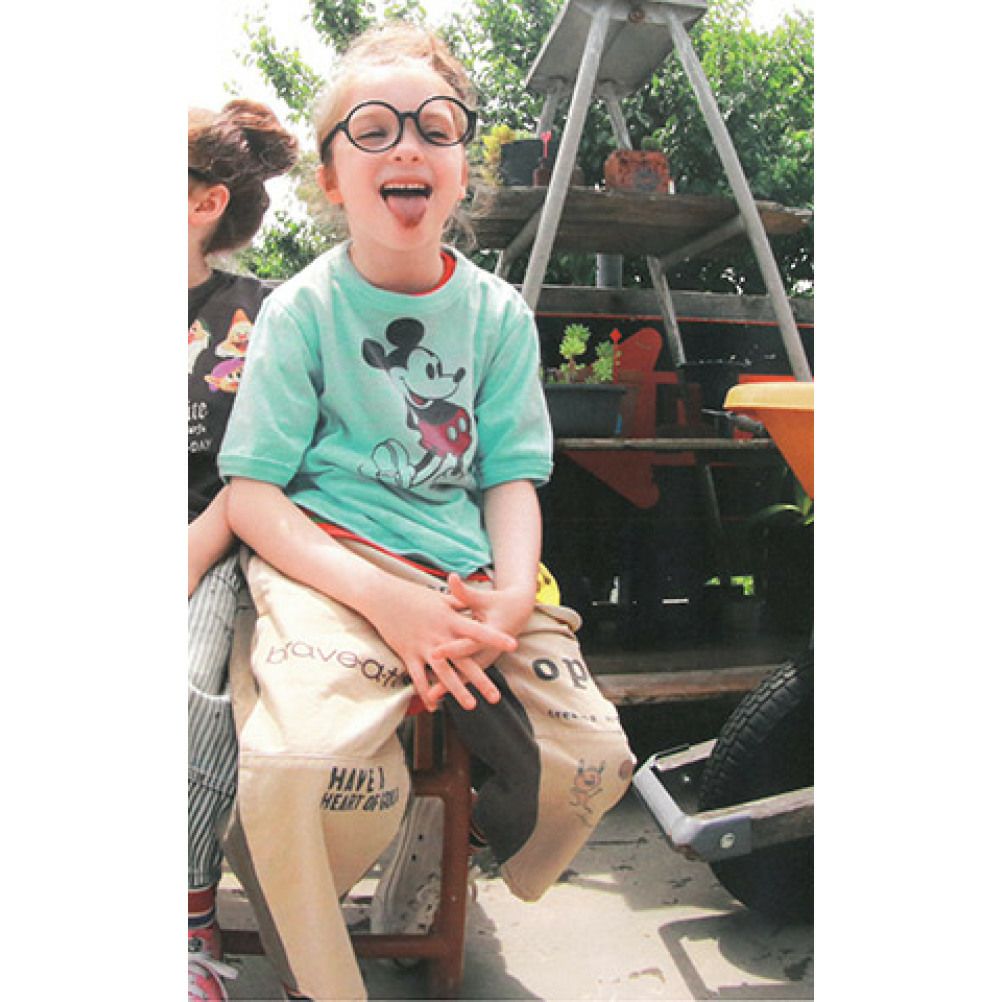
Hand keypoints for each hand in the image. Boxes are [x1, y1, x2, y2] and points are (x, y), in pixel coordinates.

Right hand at [364, 576, 514, 711]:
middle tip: (496, 697)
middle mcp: (439, 636)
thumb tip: (473, 603)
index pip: (478, 631)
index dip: (495, 638)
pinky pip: (417, 677)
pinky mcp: (408, 654)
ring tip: (471, 706)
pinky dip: (425, 692)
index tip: (513, 645)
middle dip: (480, 679)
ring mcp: (423, 647)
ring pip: (443, 673)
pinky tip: (433, 707)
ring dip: (457, 691)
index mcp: (450, 620)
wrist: (383, 596)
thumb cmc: (412, 595)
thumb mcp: (439, 598)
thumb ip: (459, 603)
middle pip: (464, 661)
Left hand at [426, 573, 534, 682]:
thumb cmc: (497, 603)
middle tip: (431, 691)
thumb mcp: (483, 597)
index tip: (434, 652)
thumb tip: (452, 577)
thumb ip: (464, 592)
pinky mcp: (483, 661)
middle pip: (465, 666)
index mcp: (490, 631)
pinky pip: (468, 675)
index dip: (451, 648)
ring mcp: (486, 657)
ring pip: (467, 675)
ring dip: (450, 687)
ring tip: (431, 699)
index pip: (468, 642)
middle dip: (448, 678)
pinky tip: (439, 693)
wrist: (519, 613)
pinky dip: (455, 684)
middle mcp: (489, 649)